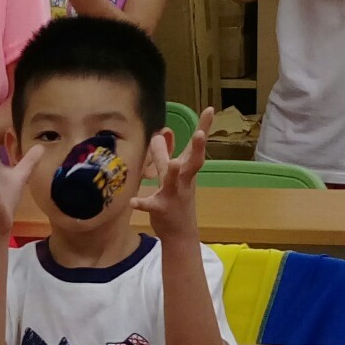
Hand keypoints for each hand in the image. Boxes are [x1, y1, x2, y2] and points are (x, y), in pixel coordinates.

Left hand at [133, 108, 211, 238]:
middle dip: (198, 148)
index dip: (204, 128)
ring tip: (174, 163)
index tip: (211, 110)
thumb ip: (164, 153)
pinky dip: (142, 203)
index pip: (196, 146)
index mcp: (187, 170)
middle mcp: (183, 181)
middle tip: (200, 133)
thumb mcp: (171, 175)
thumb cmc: (176, 199)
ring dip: (174, 172)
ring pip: (173, 181)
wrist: (180, 234)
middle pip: (193, 162)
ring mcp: (174, 195)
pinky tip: (133, 201)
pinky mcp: (161, 209)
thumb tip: (161, 132)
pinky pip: (151, 205)